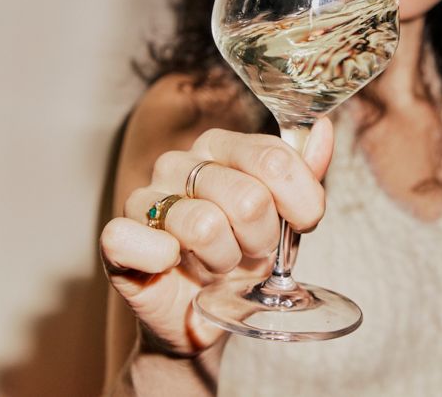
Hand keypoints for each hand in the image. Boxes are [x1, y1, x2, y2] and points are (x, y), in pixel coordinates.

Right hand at [99, 117, 333, 355]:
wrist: (205, 313)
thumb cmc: (244, 253)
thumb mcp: (285, 215)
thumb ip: (303, 172)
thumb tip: (323, 128)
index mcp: (221, 146)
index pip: (275, 159)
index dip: (301, 203)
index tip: (302, 224)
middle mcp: (180, 163)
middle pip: (249, 198)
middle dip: (261, 238)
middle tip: (250, 249)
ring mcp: (145, 198)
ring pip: (204, 226)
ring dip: (223, 260)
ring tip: (217, 263)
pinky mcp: (117, 237)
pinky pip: (135, 240)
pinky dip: (162, 260)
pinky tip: (171, 264)